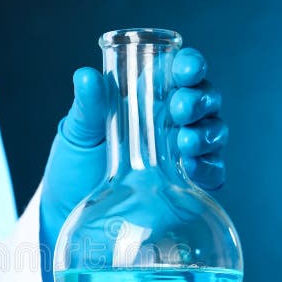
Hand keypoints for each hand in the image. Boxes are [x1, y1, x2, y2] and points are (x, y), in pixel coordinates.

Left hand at [38, 48, 228, 281]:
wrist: (68, 216)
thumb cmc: (73, 167)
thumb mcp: (77, 132)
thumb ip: (88, 105)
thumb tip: (87, 76)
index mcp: (147, 98)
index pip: (178, 71)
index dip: (189, 65)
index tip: (185, 69)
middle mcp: (170, 122)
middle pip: (204, 99)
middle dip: (200, 99)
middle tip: (181, 109)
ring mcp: (181, 154)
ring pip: (213, 132)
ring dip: (206, 133)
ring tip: (185, 142)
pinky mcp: (187, 186)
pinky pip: (212, 172)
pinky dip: (208, 167)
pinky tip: (191, 169)